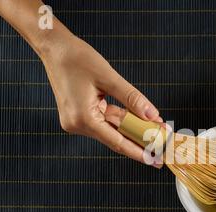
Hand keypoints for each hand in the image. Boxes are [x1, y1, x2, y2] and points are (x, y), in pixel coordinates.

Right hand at [41, 35, 161, 165]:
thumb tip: (152, 115)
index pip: (117, 142)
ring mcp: (77, 121)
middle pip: (115, 137)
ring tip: (155, 129)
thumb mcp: (109, 78)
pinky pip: (105, 121)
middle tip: (161, 145)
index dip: (138, 151)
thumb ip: (132, 99)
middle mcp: (77, 125)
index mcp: (82, 119)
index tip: (154, 159)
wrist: (54, 48)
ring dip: (132, 129)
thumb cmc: (77, 58)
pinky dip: (121, 120)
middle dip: (139, 140)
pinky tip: (137, 120)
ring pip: (112, 130)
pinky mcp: (79, 115)